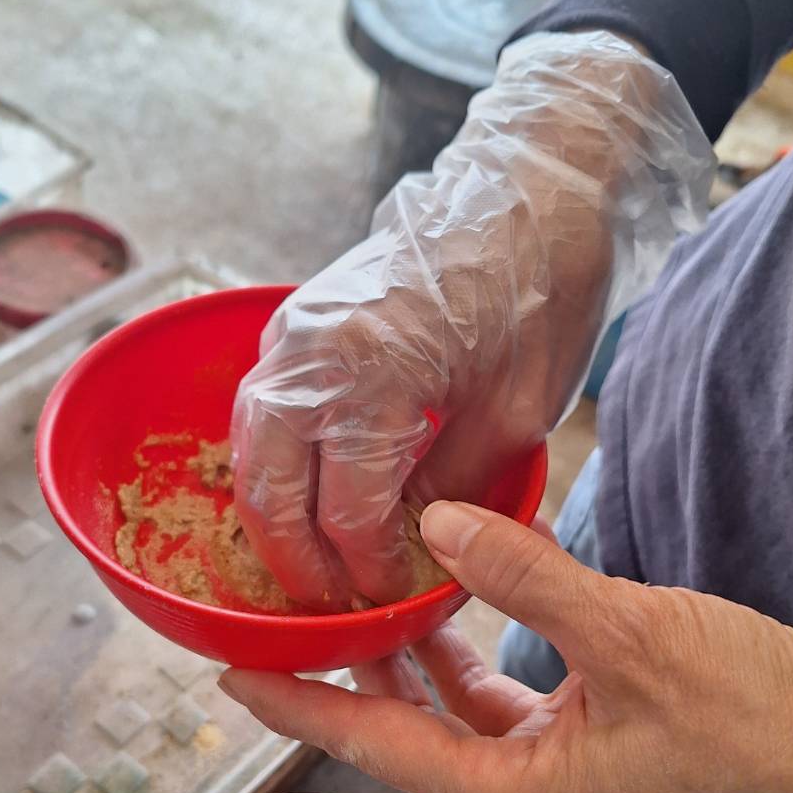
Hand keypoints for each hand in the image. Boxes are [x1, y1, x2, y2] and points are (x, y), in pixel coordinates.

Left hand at [221, 502, 792, 792]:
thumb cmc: (756, 719)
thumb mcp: (633, 635)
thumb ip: (527, 577)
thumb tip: (435, 525)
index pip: (374, 745)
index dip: (297, 702)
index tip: (227, 670)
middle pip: (403, 735)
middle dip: (345, 674)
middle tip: (285, 611)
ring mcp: (560, 784)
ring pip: (453, 717)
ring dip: (410, 658)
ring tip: (357, 590)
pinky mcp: (594, 755)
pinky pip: (504, 708)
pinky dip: (470, 657)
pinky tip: (453, 599)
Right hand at [230, 32, 712, 605]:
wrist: (528, 187)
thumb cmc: (540, 286)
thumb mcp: (517, 410)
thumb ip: (453, 486)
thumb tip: (416, 547)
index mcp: (372, 373)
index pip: (344, 511)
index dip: (362, 571)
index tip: (385, 603)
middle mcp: (312, 352)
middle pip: (270, 492)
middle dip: (297, 562)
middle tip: (330, 605)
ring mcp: (294, 331)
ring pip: (251, 454)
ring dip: (275, 517)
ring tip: (314, 564)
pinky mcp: (295, 320)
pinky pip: (263, 412)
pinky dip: (275, 465)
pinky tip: (308, 497)